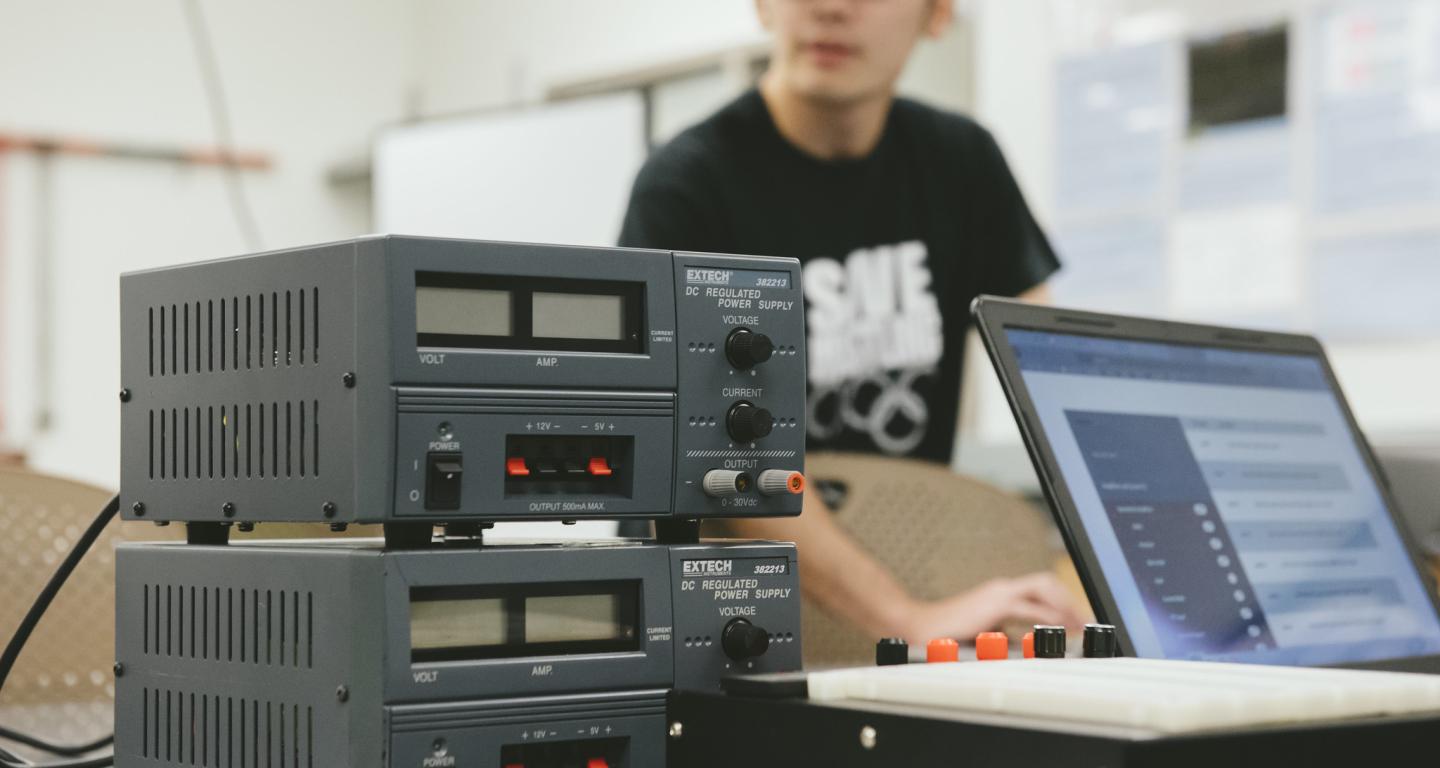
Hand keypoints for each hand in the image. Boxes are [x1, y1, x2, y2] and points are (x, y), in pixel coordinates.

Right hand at [900, 572, 1089, 643]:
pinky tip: (1058, 628)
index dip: (1061, 600)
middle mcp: (1001, 589)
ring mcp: (998, 594)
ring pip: (1043, 587)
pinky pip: (1030, 607)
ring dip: (1063, 603)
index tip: (1076, 618)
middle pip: (1046, 582)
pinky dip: (1048, 615)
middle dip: (1068, 598)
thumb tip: (1028, 648)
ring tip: (1077, 623)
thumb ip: (1006, 636)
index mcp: (1000, 594)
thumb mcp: (983, 634)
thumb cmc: (946, 633)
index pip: (1039, 588)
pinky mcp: (994, 605)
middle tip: (1084, 620)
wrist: (919, 627)